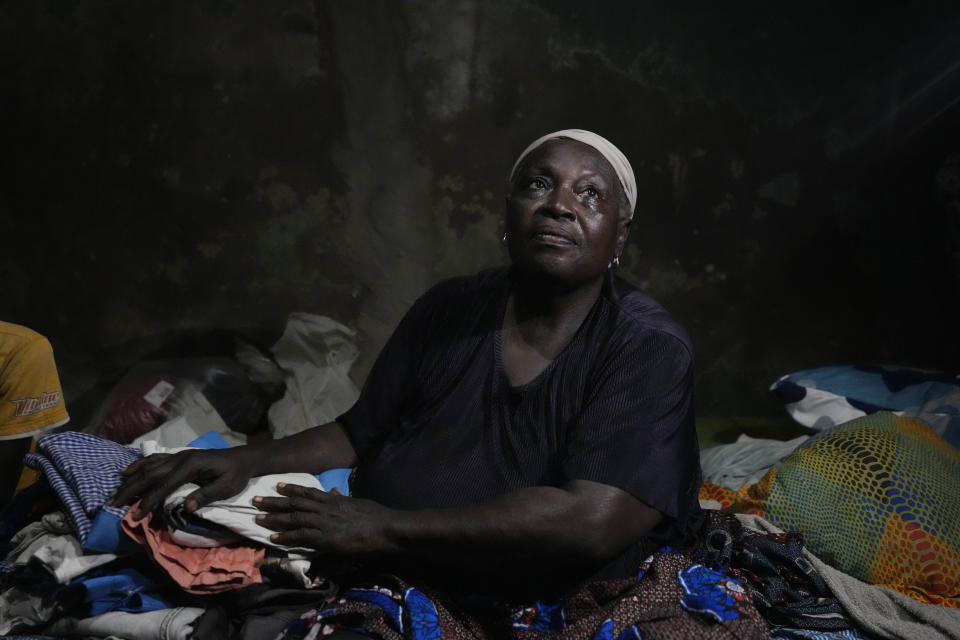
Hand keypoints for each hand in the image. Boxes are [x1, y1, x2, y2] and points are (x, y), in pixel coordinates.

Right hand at [110, 448, 253, 518]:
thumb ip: (206, 495)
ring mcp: (178, 456)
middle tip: (112, 504)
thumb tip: (186, 507)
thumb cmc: (236, 475)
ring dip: (130, 479)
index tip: (135, 515)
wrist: (242, 458)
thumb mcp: (226, 487)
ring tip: (114, 492)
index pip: (164, 485)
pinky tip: (127, 472)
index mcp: (191, 466)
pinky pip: (154, 460)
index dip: (149, 501)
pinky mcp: (178, 457)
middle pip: (150, 474)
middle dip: (130, 490)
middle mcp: (180, 458)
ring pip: (149, 467)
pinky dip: (139, 465)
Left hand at [254, 483, 396, 555]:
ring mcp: (324, 523)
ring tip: (257, 517)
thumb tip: (334, 491)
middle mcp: (325, 508)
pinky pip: (301, 537)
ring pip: (294, 519)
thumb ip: (342, 497)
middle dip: (274, 502)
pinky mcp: (326, 538)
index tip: (277, 485)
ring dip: (274, 518)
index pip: (307, 492)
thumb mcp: (357, 501)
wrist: (384, 528)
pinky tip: (274, 537)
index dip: (291, 489)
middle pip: (295, 504)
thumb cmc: (375, 516)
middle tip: (255, 500)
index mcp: (333, 500)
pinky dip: (287, 536)